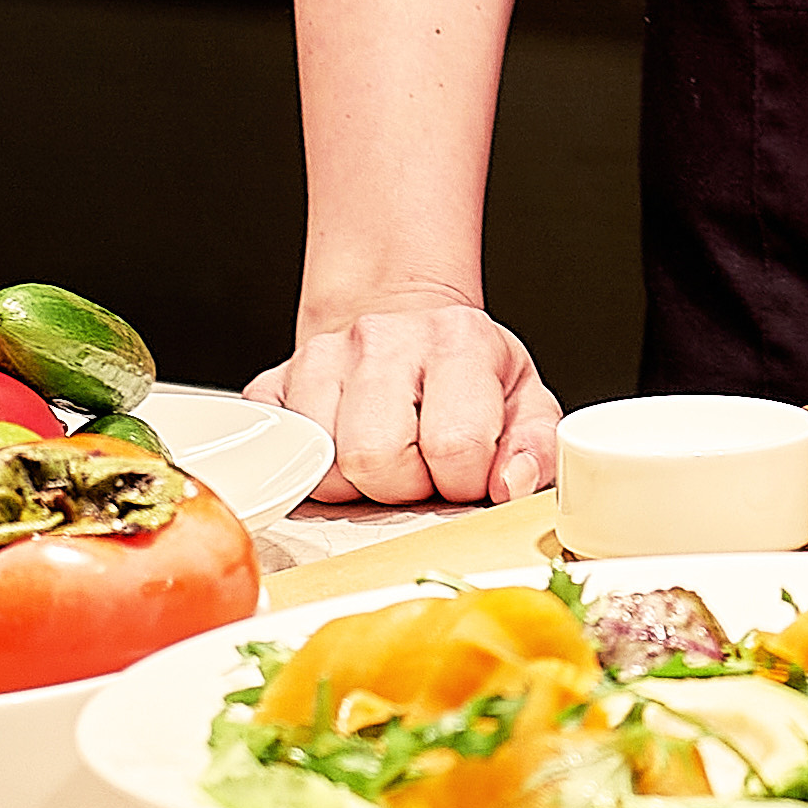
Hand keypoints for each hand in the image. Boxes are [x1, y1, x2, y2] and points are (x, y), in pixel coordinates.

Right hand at [253, 288, 562, 506]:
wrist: (405, 322)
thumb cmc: (466, 372)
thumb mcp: (523, 398)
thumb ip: (536, 445)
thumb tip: (512, 485)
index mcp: (459, 341)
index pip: (455, 447)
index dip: (462, 480)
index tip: (463, 469)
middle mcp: (384, 340)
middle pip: (377, 461)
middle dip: (404, 486)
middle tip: (418, 465)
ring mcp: (320, 358)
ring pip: (323, 468)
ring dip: (356, 483)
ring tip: (384, 455)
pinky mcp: (272, 385)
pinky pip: (279, 459)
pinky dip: (309, 473)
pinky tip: (342, 450)